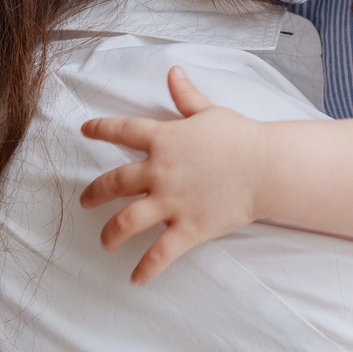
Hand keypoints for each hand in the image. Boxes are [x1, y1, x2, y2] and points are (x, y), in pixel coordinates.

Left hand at [79, 67, 268, 283]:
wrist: (268, 167)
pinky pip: (159, 253)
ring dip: (110, 234)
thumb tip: (173, 72)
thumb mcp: (209, 112)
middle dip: (94, 194)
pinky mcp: (188, 228)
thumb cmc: (241, 137)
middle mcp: (160, 171)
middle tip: (85, 202)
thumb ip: (186, 96)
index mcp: (164, 138)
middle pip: (113, 183)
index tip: (85, 131)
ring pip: (126, 221)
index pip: (121, 131)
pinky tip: (136, 279)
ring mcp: (172, 201)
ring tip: (105, 242)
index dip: (100, 129)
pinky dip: (145, 269)